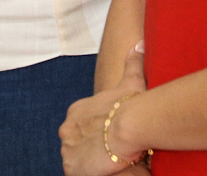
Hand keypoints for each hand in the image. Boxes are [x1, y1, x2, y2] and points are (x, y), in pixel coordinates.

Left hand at [60, 43, 149, 175]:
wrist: (128, 125)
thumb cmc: (131, 105)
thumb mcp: (130, 80)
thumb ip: (133, 62)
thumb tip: (139, 45)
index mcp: (76, 112)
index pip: (81, 126)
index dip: (96, 132)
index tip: (109, 137)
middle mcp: (67, 129)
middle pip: (76, 143)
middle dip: (90, 148)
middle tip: (109, 151)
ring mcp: (67, 148)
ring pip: (76, 158)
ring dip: (88, 161)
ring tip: (107, 162)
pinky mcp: (71, 166)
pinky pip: (75, 172)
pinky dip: (86, 172)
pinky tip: (101, 170)